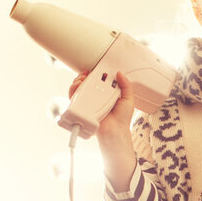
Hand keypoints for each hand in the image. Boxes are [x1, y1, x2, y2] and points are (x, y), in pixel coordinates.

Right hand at [70, 71, 136, 190]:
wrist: (115, 131)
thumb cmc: (122, 118)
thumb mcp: (128, 99)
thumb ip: (126, 85)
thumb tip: (120, 73)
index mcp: (106, 94)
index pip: (98, 80)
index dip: (95, 73)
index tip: (96, 69)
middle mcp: (96, 97)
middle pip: (86, 83)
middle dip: (84, 75)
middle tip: (88, 74)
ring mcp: (88, 103)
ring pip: (78, 89)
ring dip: (78, 81)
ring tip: (82, 80)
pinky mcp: (82, 108)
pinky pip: (74, 98)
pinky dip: (73, 91)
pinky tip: (78, 87)